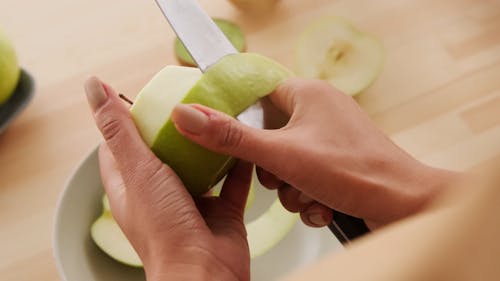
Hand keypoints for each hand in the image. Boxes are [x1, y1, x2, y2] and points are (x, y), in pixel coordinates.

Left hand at [84, 77, 251, 280]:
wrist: (203, 272)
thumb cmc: (163, 227)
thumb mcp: (137, 169)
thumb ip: (118, 128)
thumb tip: (93, 85)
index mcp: (132, 185)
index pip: (121, 145)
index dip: (128, 120)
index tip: (145, 96)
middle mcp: (161, 193)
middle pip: (165, 151)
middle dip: (176, 126)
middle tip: (191, 97)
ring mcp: (193, 202)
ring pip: (202, 165)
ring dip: (210, 143)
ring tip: (221, 112)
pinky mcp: (222, 210)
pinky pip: (233, 180)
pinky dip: (239, 162)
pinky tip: (247, 139)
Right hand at [170, 78, 457, 228]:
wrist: (404, 206)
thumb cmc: (352, 171)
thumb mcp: (280, 154)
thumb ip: (230, 136)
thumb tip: (185, 114)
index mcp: (307, 93)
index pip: (257, 97)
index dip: (244, 124)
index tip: (242, 147)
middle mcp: (320, 111)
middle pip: (268, 137)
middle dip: (271, 170)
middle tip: (284, 177)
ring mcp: (331, 137)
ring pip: (286, 163)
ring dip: (290, 189)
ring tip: (308, 195)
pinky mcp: (340, 161)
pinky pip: (306, 176)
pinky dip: (308, 196)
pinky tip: (322, 204)